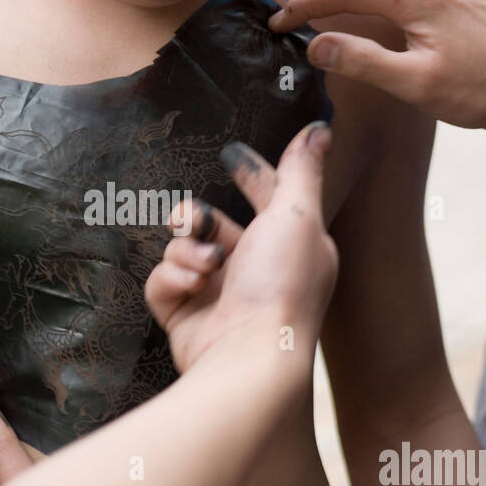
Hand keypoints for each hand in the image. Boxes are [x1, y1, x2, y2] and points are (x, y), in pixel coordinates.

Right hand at [145, 121, 337, 373]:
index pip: (268, 197)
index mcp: (290, 245)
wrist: (248, 357)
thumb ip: (301, 171)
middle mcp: (255, 269)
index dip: (251, 173)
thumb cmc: (281, 286)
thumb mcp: (297, 217)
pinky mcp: (185, 315)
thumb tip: (322, 127)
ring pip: (182, 247)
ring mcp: (218, 294)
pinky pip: (163, 280)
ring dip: (187, 250)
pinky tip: (190, 287)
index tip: (229, 154)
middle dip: (197, 216)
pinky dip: (173, 279)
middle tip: (193, 220)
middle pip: (212, 220)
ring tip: (204, 267)